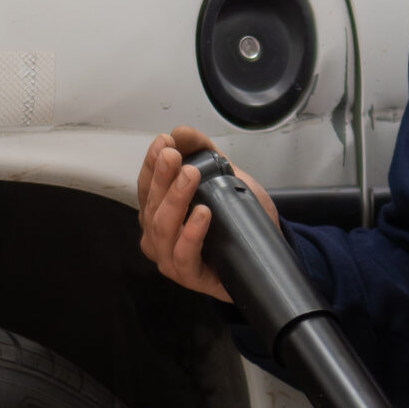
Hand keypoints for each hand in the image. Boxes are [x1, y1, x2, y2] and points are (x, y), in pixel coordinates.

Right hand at [137, 126, 278, 301]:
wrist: (263, 255)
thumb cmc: (235, 221)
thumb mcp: (222, 178)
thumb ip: (203, 152)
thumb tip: (181, 131)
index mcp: (159, 211)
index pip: (146, 185)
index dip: (151, 163)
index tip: (164, 142)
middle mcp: (158, 235)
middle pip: (152, 205)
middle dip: (163, 177)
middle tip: (175, 156)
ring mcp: (170, 258)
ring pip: (163, 228)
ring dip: (175, 199)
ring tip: (190, 177)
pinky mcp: (189, 276)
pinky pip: (184, 255)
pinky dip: (191, 233)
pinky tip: (203, 214)